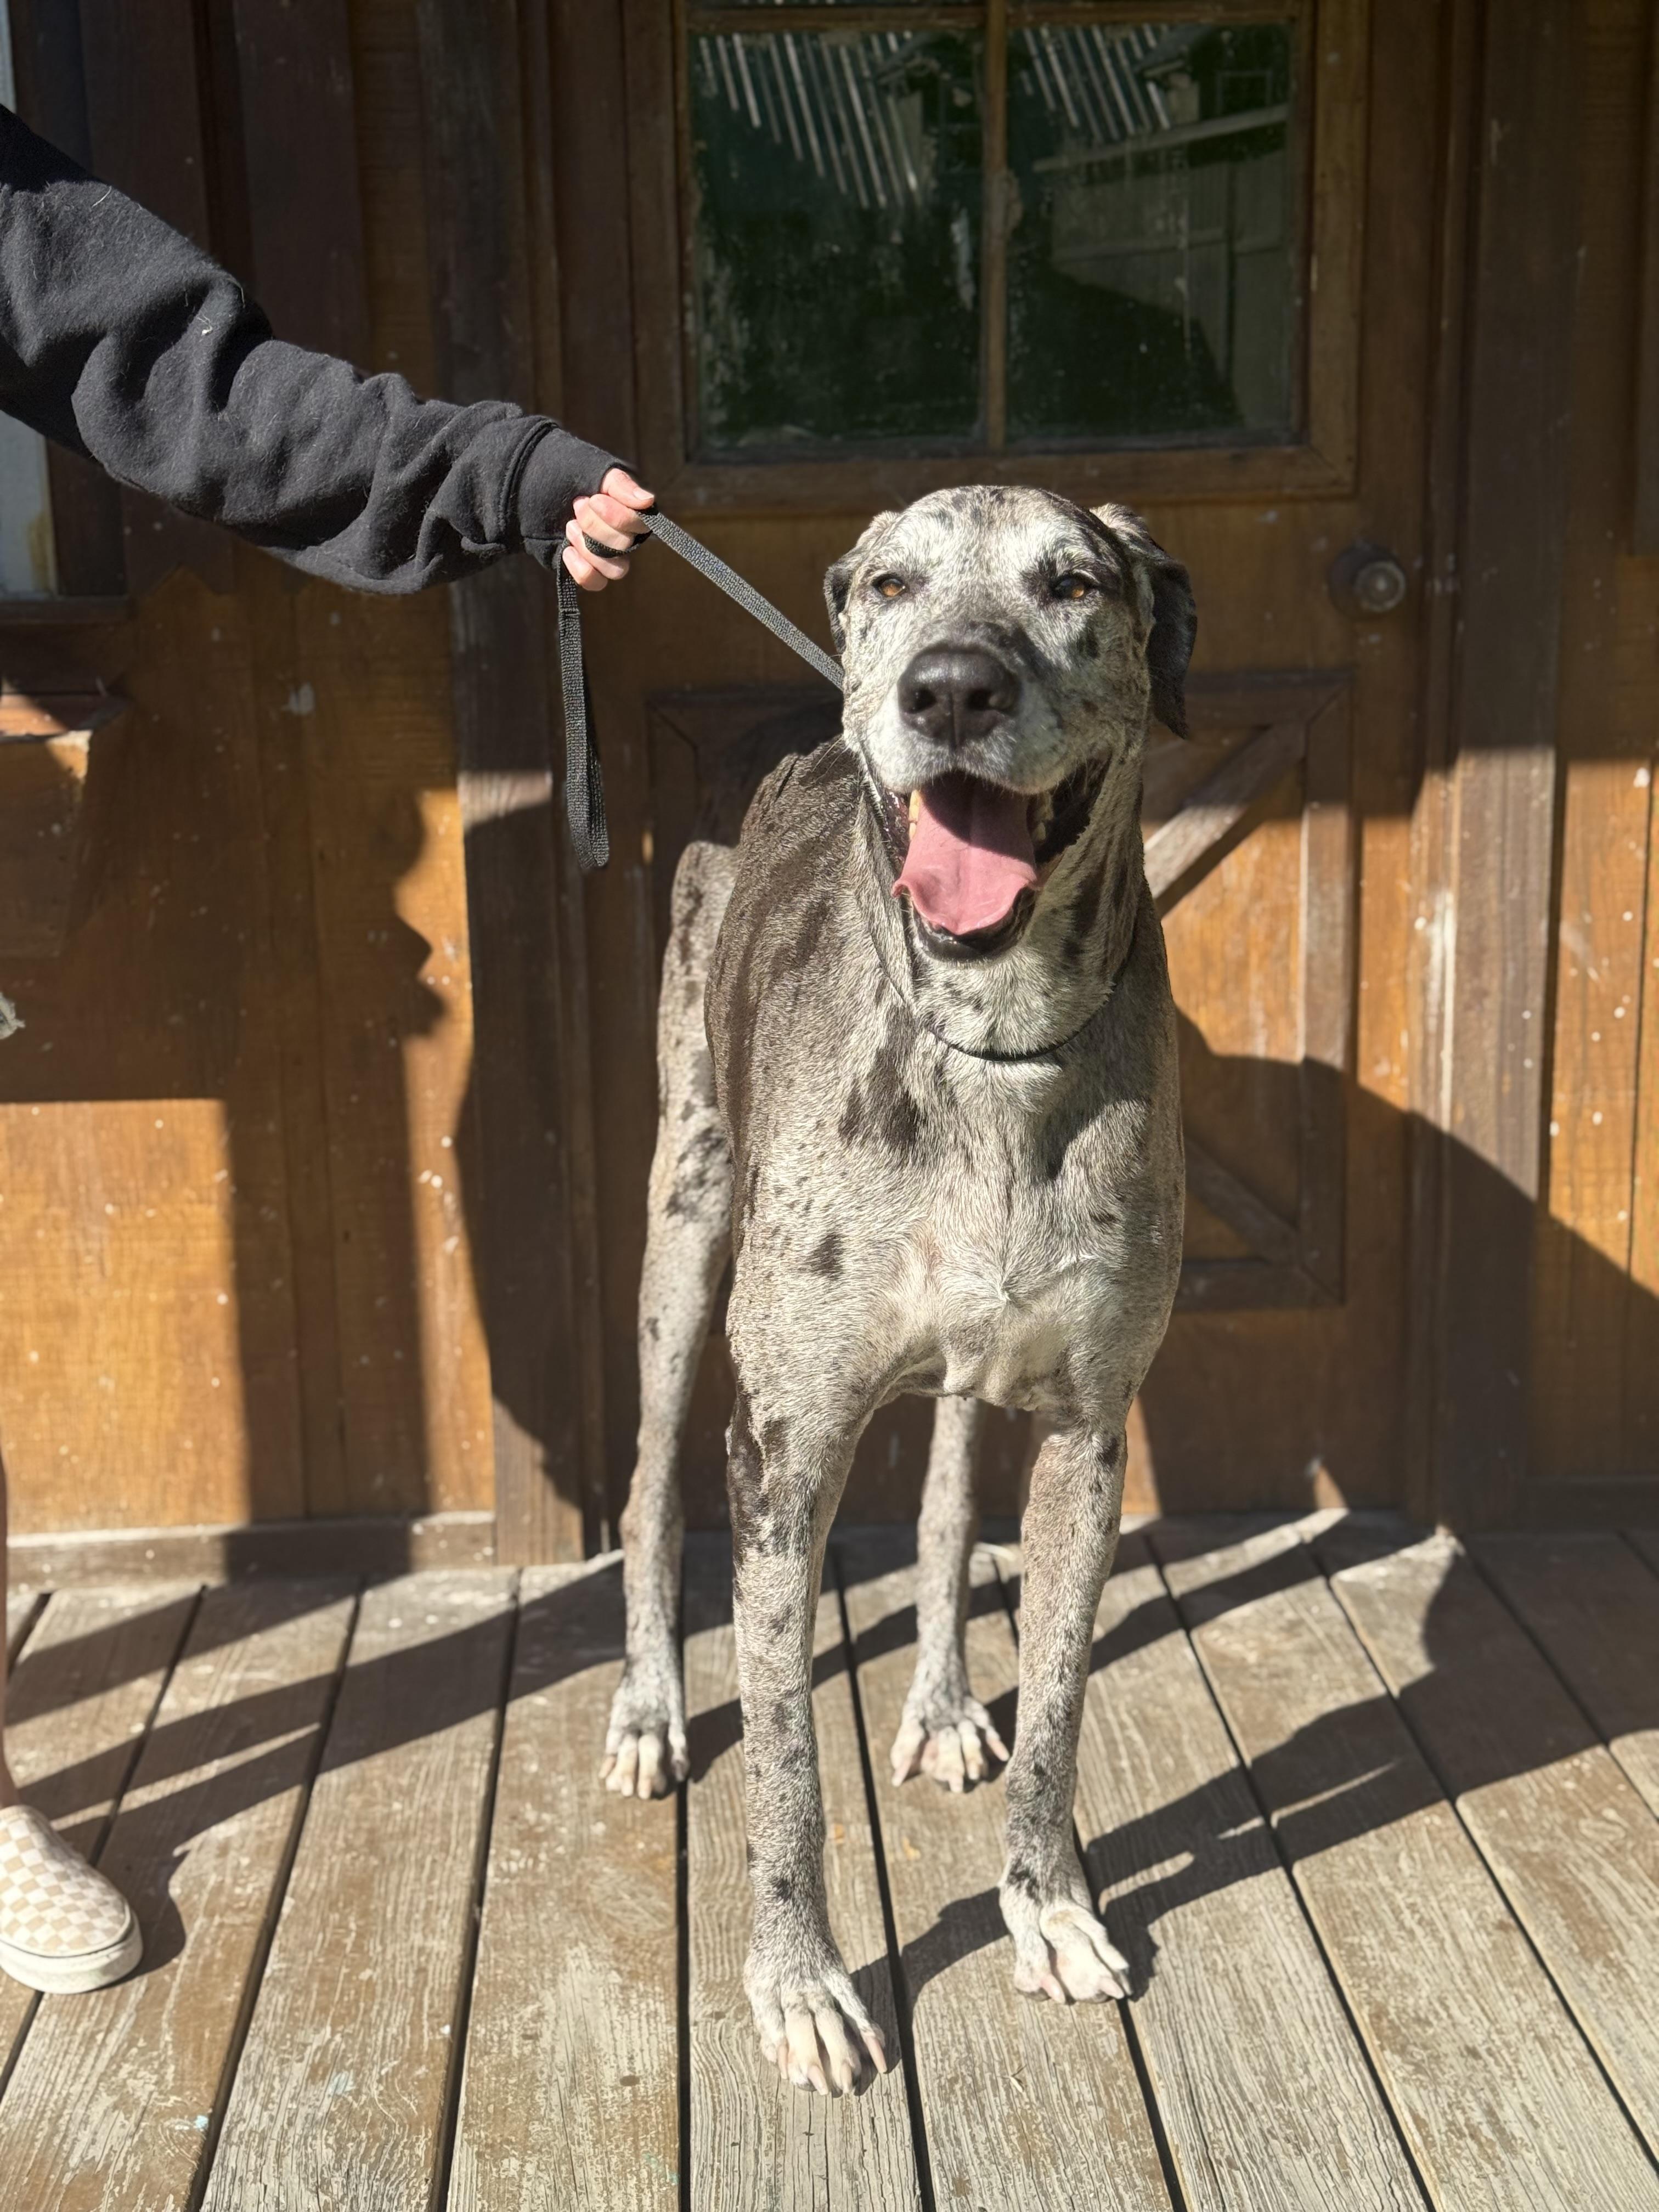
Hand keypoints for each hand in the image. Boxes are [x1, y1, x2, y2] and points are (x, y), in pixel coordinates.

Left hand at [564, 467, 653, 591]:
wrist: (531, 485)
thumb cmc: (565, 474)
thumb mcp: (592, 470)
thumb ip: (620, 485)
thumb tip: (648, 501)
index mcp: (630, 510)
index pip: (639, 525)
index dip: (618, 517)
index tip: (593, 499)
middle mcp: (623, 535)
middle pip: (624, 546)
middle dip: (594, 526)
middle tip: (577, 506)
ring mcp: (606, 555)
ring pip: (615, 569)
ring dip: (588, 548)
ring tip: (569, 526)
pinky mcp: (588, 569)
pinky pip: (596, 582)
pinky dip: (581, 569)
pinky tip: (566, 551)